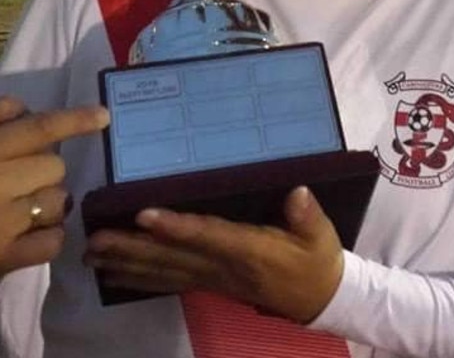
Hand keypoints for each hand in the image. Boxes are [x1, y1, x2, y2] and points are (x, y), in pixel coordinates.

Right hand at [0, 96, 108, 275]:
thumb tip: (20, 108)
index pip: (38, 129)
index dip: (74, 120)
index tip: (103, 116)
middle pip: (54, 166)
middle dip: (45, 168)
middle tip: (22, 175)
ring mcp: (3, 225)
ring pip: (57, 202)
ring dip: (49, 201)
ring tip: (23, 205)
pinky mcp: (3, 260)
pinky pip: (51, 242)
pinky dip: (48, 236)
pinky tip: (29, 233)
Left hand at [84, 186, 343, 322]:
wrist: (320, 298)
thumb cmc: (317, 259)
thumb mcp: (321, 235)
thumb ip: (307, 215)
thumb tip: (297, 193)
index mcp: (249, 251)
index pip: (206, 236)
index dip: (175, 227)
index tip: (144, 215)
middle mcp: (224, 268)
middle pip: (172, 258)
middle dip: (132, 248)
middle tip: (95, 240)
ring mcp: (213, 279)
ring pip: (164, 272)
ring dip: (127, 264)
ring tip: (93, 255)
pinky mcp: (209, 283)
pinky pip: (168, 281)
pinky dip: (139, 277)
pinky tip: (116, 273)